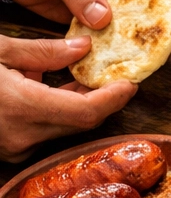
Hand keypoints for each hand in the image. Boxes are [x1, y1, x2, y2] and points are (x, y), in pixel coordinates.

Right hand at [0, 35, 135, 160]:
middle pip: (81, 122)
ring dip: (81, 106)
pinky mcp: (13, 150)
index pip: (86, 112)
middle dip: (103, 101)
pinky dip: (58, 113)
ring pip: (66, 128)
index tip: (130, 84)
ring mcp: (18, 148)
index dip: (113, 99)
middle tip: (117, 80)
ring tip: (89, 81)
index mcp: (19, 107)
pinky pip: (48, 132)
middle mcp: (23, 136)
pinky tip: (58, 92)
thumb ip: (44, 51)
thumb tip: (83, 47)